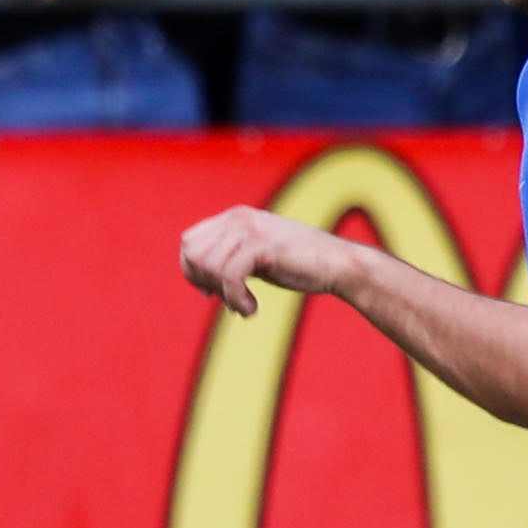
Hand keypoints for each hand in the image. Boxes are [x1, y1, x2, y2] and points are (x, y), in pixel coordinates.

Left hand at [177, 205, 375, 317]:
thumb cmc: (300, 265)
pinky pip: (229, 277)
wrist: (337, 265)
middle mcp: (238, 218)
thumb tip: (199, 282)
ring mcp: (250, 229)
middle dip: (204, 281)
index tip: (213, 291)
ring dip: (224, 295)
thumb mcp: (258, 257)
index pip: (189, 242)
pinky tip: (252, 309)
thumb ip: (231, 259)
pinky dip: (235, 299)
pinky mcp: (262, 245)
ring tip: (246, 306)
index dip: (192, 271)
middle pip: (193, 253)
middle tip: (229, 297)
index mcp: (235, 217)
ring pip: (209, 266)